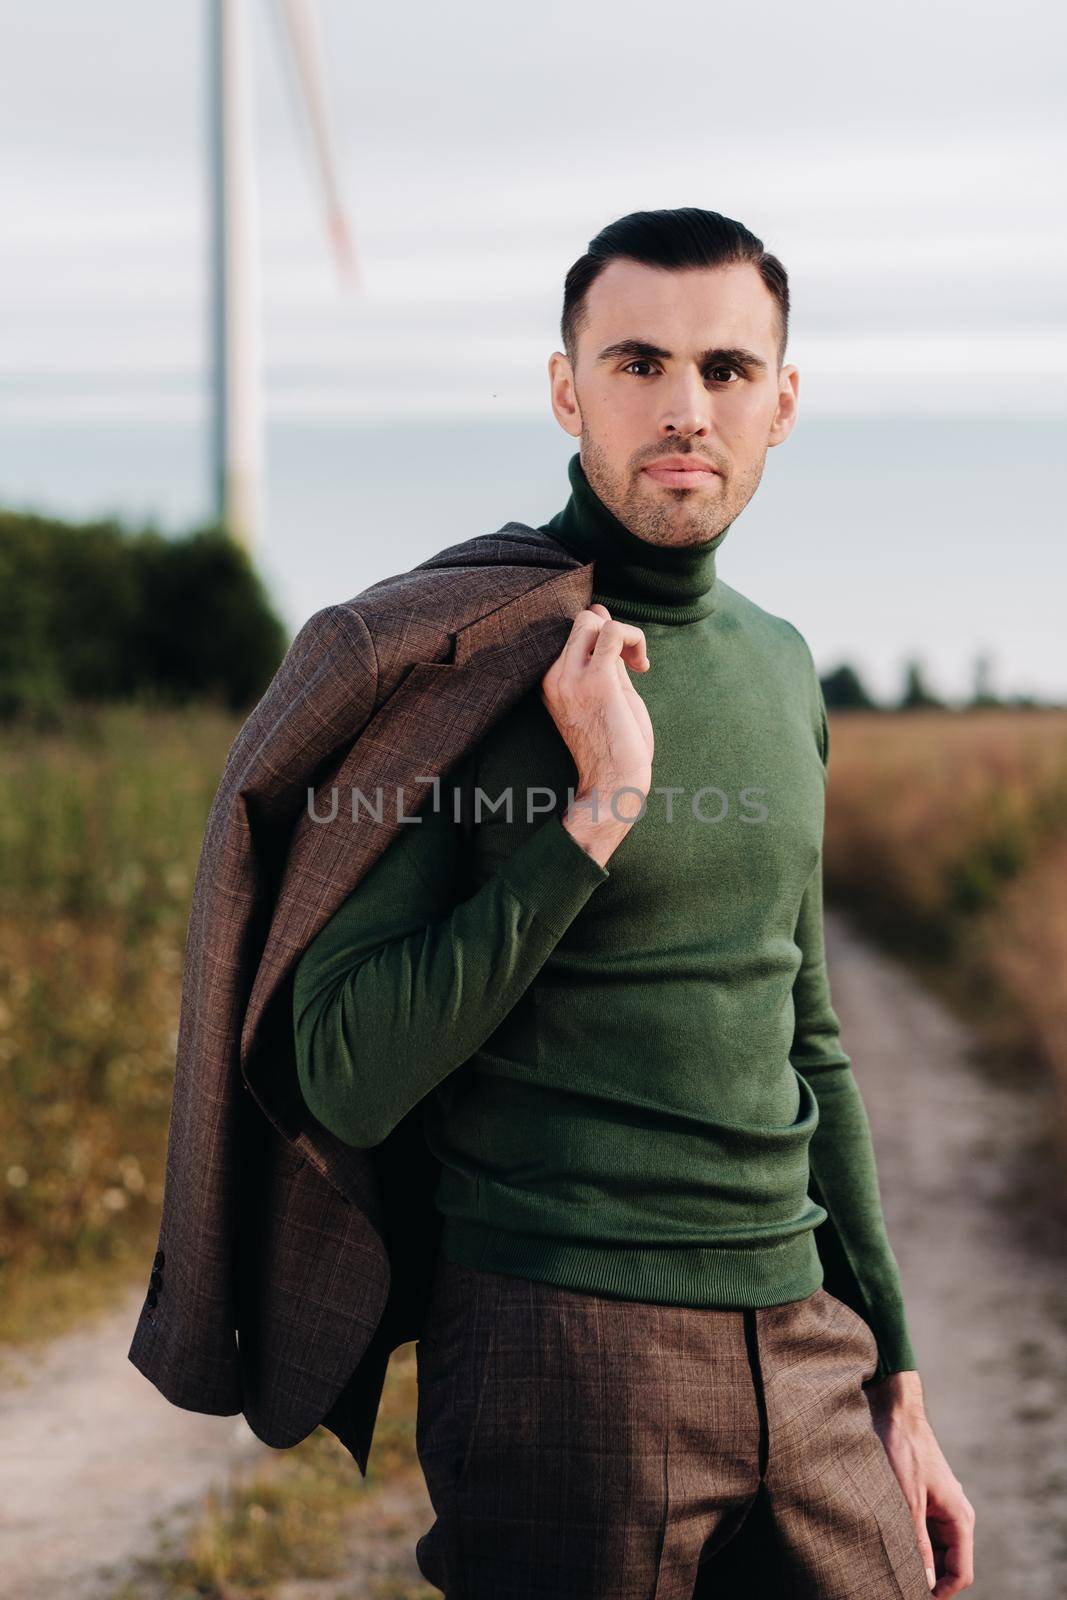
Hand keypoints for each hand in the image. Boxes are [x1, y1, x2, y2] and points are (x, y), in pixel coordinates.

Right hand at [541, 604, 652, 866]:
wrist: (612, 785)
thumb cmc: (613, 748)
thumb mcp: (606, 694)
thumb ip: (605, 659)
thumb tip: (603, 617)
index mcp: (552, 681)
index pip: (572, 632)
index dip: (602, 635)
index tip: (623, 662)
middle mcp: (554, 676)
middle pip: (581, 621)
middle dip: (613, 631)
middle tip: (633, 663)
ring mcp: (571, 677)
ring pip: (592, 620)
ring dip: (625, 634)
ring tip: (638, 665)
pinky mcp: (597, 680)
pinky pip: (614, 632)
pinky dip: (635, 637)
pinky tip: (643, 667)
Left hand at [867, 1377, 975, 1595]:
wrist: (897, 1415)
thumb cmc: (905, 1453)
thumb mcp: (907, 1502)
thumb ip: (916, 1543)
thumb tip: (922, 1581)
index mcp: (960, 1518)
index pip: (961, 1573)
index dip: (941, 1592)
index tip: (914, 1596)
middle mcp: (955, 1516)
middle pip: (949, 1564)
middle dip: (928, 1578)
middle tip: (896, 1582)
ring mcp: (941, 1508)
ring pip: (935, 1550)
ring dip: (918, 1560)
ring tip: (889, 1565)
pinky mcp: (926, 1501)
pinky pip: (923, 1532)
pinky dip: (911, 1542)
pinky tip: (888, 1543)